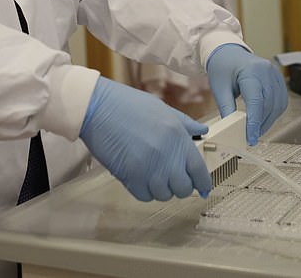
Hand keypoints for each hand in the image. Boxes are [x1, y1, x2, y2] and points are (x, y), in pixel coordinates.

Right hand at [79, 77, 212, 201]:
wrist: (97, 107)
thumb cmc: (128, 104)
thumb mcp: (163, 109)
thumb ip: (185, 124)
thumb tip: (203, 130)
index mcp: (178, 136)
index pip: (199, 170)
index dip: (203, 183)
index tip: (203, 188)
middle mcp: (167, 154)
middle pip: (183, 188)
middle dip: (181, 187)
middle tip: (173, 179)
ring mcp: (148, 167)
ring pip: (164, 195)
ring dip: (161, 189)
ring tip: (154, 176)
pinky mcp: (130, 176)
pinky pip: (144, 196)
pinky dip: (144, 191)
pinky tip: (140, 178)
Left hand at [207, 44, 287, 144]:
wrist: (228, 52)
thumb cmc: (222, 67)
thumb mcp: (219, 88)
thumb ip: (226, 109)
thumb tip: (231, 130)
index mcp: (250, 71)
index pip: (256, 101)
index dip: (254, 122)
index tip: (250, 138)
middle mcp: (267, 71)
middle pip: (269, 104)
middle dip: (261, 124)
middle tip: (250, 137)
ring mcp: (275, 74)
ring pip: (278, 105)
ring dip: (268, 120)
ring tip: (256, 130)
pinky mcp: (278, 79)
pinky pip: (281, 100)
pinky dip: (273, 113)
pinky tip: (263, 119)